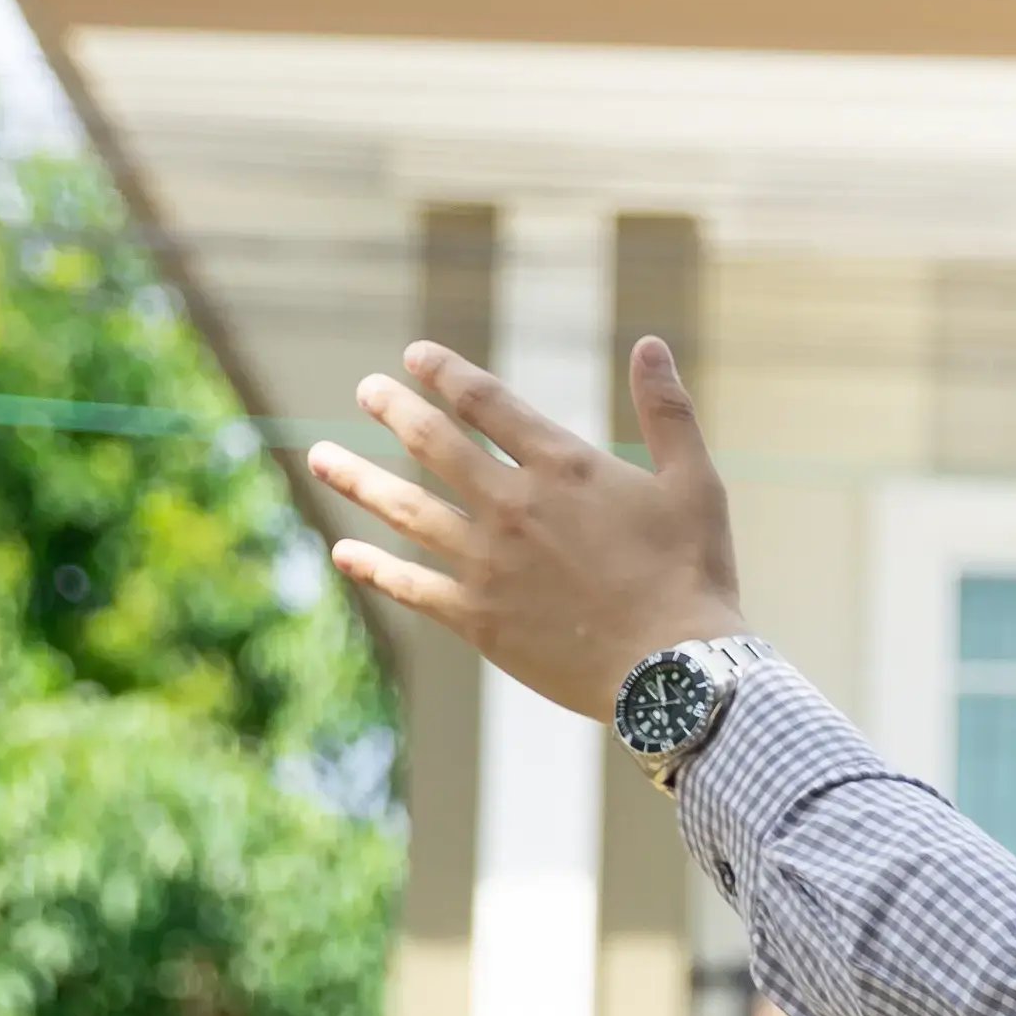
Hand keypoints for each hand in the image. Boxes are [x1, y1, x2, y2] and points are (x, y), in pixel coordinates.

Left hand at [309, 338, 752, 720]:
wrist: (673, 672)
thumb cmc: (694, 575)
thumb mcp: (696, 483)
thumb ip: (668, 410)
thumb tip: (649, 343)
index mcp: (563, 467)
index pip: (487, 403)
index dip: (446, 374)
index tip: (415, 356)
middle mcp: (512, 506)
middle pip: (433, 445)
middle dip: (393, 411)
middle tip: (365, 390)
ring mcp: (487, 563)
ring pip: (406, 511)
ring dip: (358, 481)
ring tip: (319, 459)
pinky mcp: (478, 617)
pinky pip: (412, 586)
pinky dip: (374, 569)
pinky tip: (344, 553)